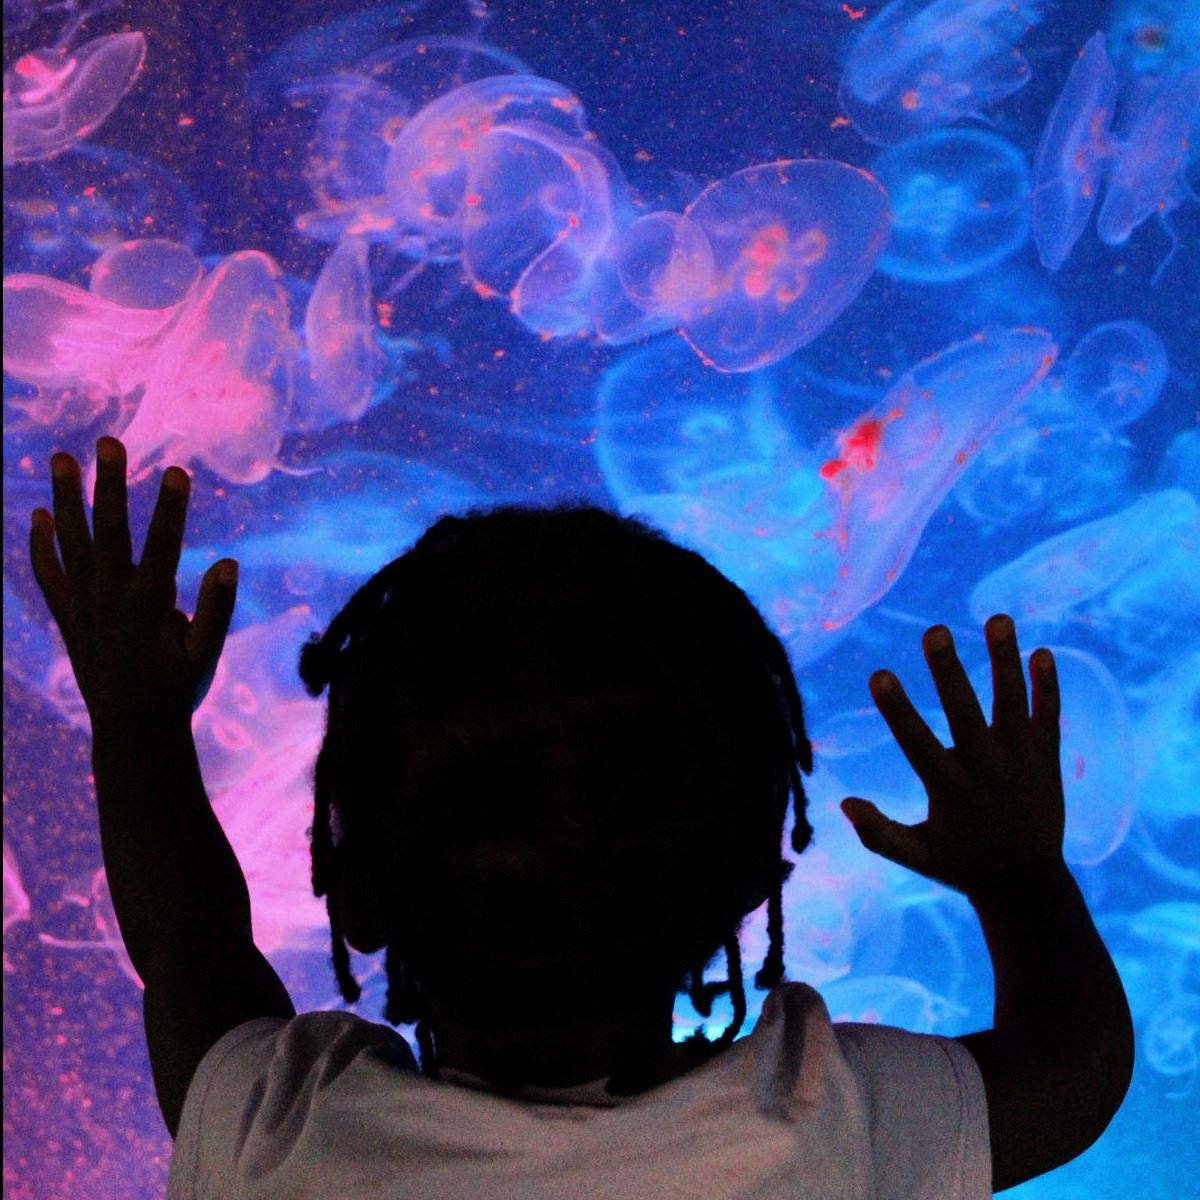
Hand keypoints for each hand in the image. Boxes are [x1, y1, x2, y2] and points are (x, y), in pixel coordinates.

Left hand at [28, 436, 237, 723]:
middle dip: (110, 484)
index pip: (162, 544)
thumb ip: (217, 608)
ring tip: (63, 458)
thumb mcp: (207, 654)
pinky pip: (48, 575)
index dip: (169, 507)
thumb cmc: (178, 690)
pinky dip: (40, 545)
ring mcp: (84, 605)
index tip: (176, 470)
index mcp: (150, 604)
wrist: (133, 728)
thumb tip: (229, 563)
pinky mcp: (68, 617)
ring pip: (71, 542)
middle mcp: (111, 598)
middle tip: (108, 441)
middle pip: (109, 530)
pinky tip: (39, 514)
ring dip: (66, 499)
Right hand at [840, 615, 1063, 895]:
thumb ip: (877, 833)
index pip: (916, 741)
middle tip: (935, 630)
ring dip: (1005, 659)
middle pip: (966, 711)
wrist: (1027, 884)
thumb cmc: (962, 865)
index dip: (897, 708)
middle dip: (949, 670)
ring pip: (1013, 702)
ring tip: (998, 618)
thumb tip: (844, 803)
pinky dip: (1047, 684)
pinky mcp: (1047, 759)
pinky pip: (1050, 715)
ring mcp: (1021, 761)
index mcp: (949, 789)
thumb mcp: (915, 856)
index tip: (879, 673)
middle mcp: (986, 769)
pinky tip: (1043, 651)